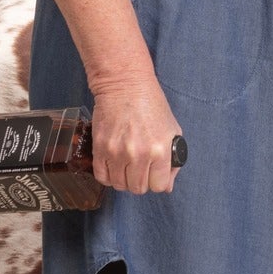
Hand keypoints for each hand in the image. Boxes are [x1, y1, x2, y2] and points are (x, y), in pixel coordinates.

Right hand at [88, 75, 182, 193]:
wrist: (125, 85)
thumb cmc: (151, 105)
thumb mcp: (172, 130)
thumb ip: (172, 161)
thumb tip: (167, 187)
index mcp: (160, 151)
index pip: (159, 186)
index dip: (157, 181)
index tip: (154, 173)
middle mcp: (138, 155)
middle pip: (138, 188)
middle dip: (141, 181)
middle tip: (140, 168)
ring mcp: (117, 153)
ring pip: (119, 185)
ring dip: (124, 179)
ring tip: (126, 165)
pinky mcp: (100, 149)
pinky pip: (102, 177)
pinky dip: (108, 176)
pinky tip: (113, 165)